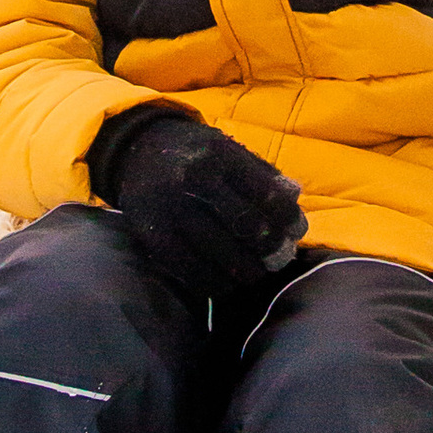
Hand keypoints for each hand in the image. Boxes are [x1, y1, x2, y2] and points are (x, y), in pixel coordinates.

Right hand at [89, 106, 304, 290]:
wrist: (135, 150)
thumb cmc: (194, 152)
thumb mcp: (228, 148)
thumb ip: (262, 173)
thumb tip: (295, 198)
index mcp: (217, 154)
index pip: (265, 193)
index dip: (287, 218)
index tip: (296, 230)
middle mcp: (192, 178)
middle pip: (245, 225)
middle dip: (270, 248)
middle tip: (280, 258)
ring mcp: (169, 208)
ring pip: (219, 252)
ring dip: (246, 271)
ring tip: (257, 275)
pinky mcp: (152, 234)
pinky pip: (190, 269)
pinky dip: (214, 283)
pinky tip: (227, 284)